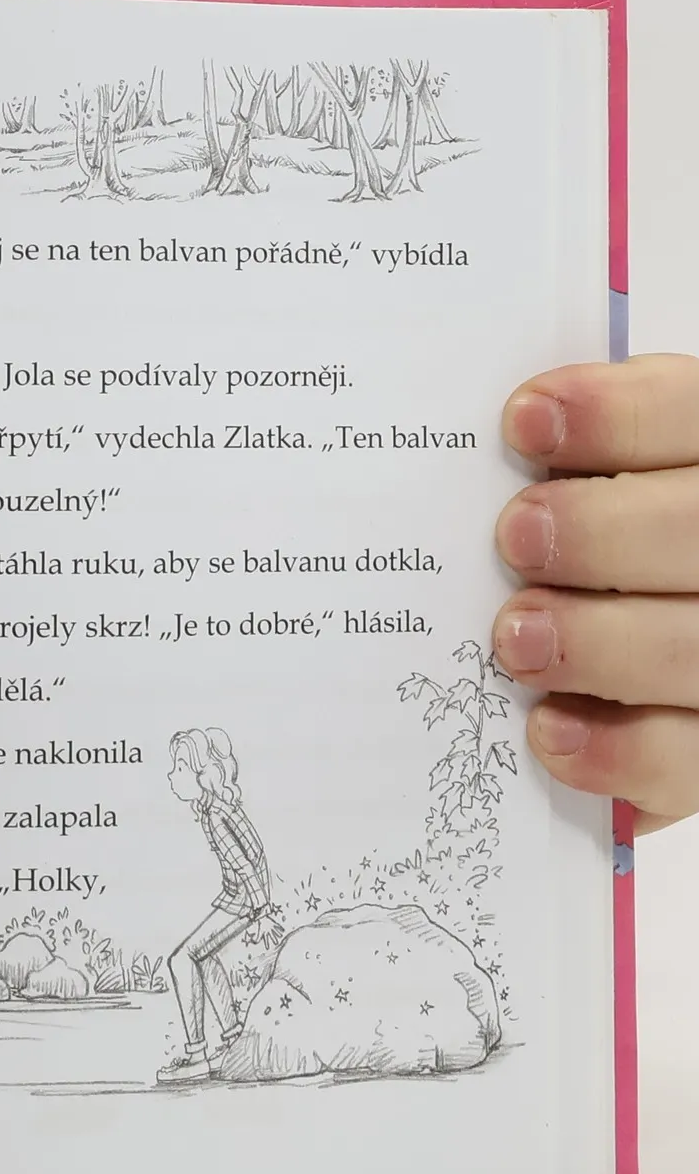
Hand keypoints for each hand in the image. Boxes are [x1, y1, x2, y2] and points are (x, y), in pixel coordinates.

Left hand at [496, 355, 698, 830]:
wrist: (644, 633)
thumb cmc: (598, 551)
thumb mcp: (597, 488)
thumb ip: (570, 468)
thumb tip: (495, 444)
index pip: (692, 415)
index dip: (619, 414)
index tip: (523, 421)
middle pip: (698, 532)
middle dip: (604, 531)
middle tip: (517, 536)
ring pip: (695, 650)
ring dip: (600, 642)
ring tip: (513, 637)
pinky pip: (687, 759)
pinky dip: (616, 750)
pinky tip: (545, 729)